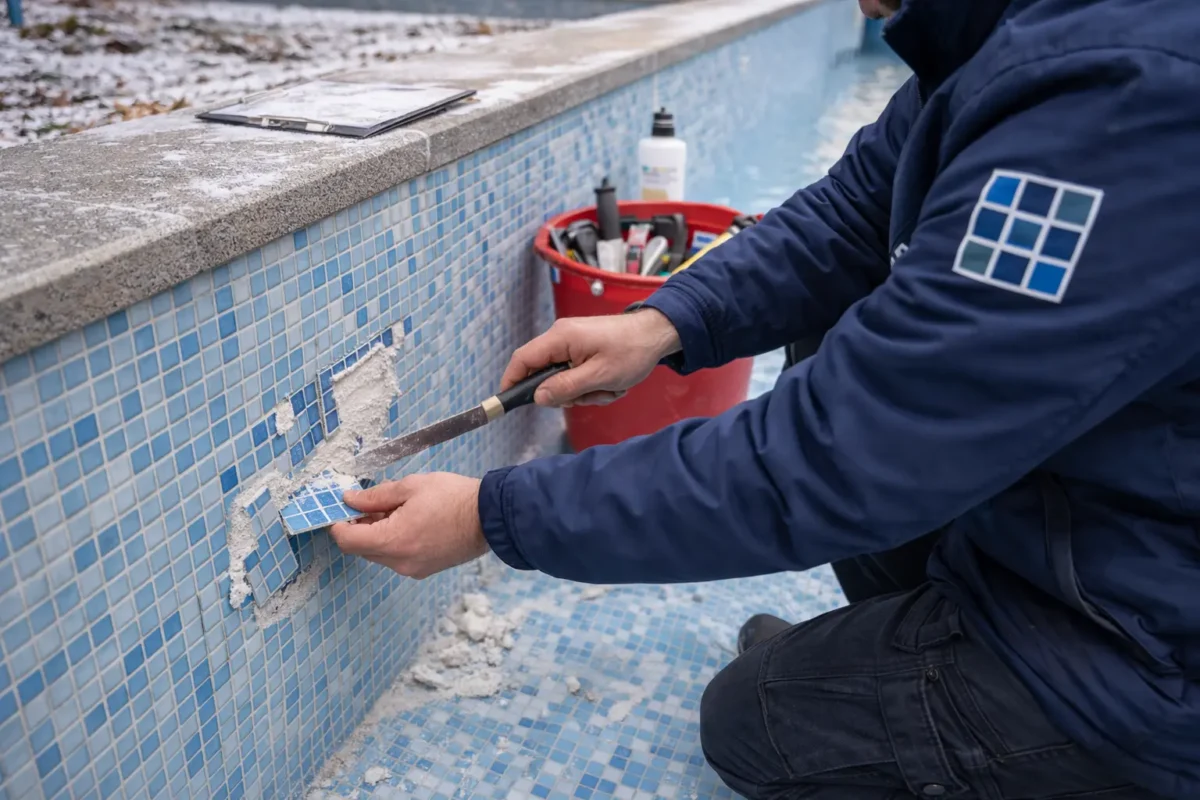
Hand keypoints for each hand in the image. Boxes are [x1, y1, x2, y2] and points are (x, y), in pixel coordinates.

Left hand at [329, 473, 487, 578]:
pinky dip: (395, 542)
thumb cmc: (454, 498)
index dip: (337, 524)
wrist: (492, 517)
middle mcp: (399, 562)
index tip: (341, 509)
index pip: (347, 540)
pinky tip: (410, 522)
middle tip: (371, 503)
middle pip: (362, 549)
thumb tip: (350, 500)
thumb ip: (375, 496)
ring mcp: (413, 569)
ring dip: (378, 534)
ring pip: (380, 554)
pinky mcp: (425, 570)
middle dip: (360, 527)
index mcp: (392, 540)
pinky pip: (398, 558)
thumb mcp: (411, 487)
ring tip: (397, 510)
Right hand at [502, 309, 681, 406]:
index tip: (508, 402)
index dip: (512, 381)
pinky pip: (577, 373)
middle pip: (544, 374)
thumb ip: (565, 388)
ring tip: (609, 388)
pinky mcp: (584, 348)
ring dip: (585, 391)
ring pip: (563, 378)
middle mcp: (561, 337)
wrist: (658, 333)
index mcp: (560, 338)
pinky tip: (613, 383)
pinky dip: (593, 384)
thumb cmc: (631, 352)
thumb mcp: (598, 376)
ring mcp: (573, 342)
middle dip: (566, 393)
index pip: (522, 360)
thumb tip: (537, 398)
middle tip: (592, 395)